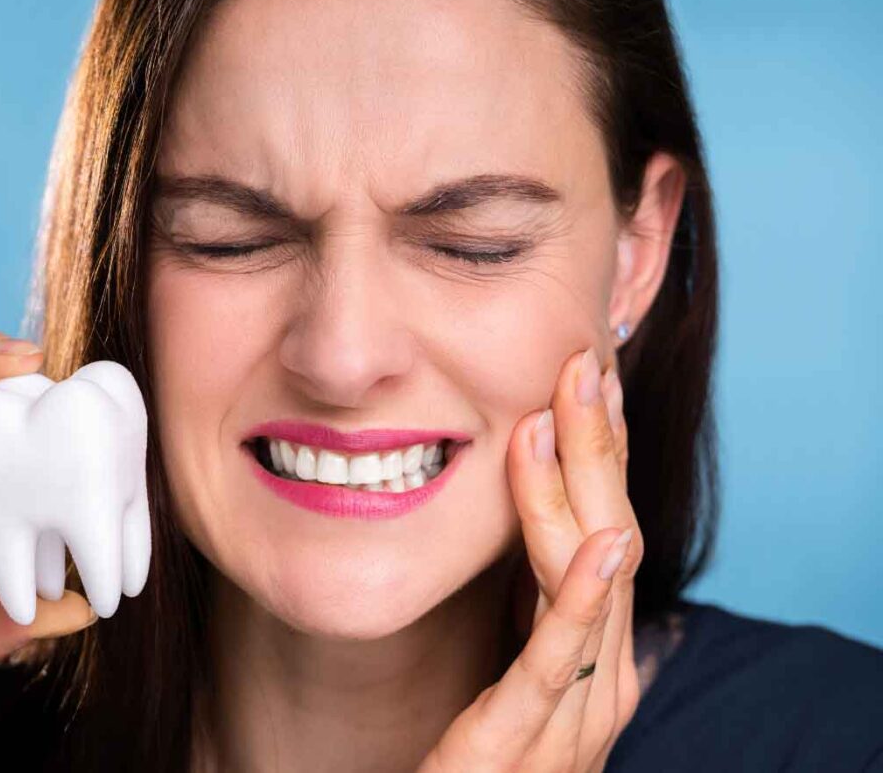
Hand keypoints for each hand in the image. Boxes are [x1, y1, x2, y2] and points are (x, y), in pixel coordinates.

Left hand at [419, 347, 642, 771]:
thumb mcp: (510, 663)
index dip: (601, 451)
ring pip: (590, 580)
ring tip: (571, 409)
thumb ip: (534, 610)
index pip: (606, 528)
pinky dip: (584, 595)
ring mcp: (574, 709)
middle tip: (583, 360)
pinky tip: (605, 542)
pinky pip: (560, 658)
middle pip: (612, 536)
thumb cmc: (481, 758)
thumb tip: (553, 539)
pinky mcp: (527, 739)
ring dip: (583, 488)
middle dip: (598, 446)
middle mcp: (601, 673)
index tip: (588, 374)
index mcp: (594, 650)